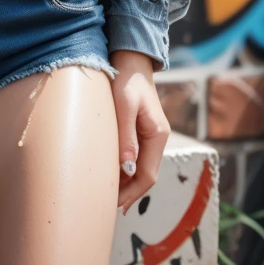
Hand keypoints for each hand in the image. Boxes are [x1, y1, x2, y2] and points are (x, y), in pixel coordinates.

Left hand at [109, 49, 169, 215]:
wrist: (131, 59)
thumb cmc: (126, 79)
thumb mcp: (124, 106)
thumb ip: (126, 136)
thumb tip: (126, 169)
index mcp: (157, 135)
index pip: (147, 175)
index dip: (132, 193)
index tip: (114, 204)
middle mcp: (157, 138)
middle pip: (145, 175)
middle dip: (128, 193)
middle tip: (107, 205)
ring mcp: (150, 135)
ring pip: (140, 168)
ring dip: (126, 183)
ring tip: (106, 194)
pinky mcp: (141, 130)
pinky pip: (135, 157)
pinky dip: (124, 169)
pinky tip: (111, 173)